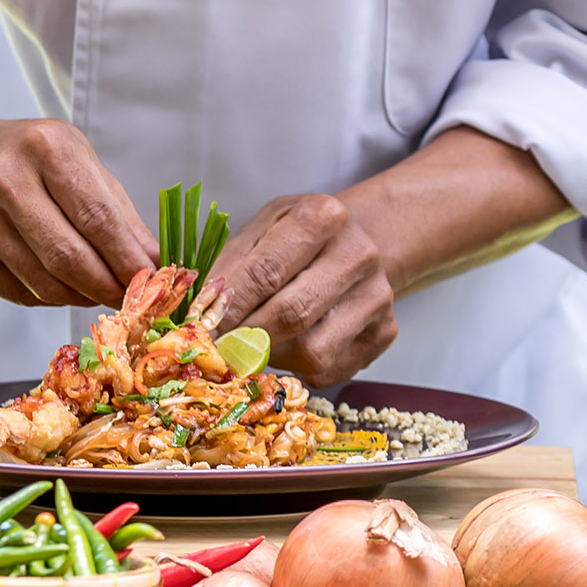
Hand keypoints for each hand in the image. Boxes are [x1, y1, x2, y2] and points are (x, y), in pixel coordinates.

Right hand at [0, 116, 154, 309]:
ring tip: (97, 290)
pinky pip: (18, 293)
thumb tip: (153, 261)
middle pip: (68, 256)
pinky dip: (50, 298)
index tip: (152, 281)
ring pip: (43, 283)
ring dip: (80, 296)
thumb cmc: (29, 158)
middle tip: (130, 299)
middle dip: (107, 287)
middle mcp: (4, 178)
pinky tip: (62, 285)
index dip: (127, 258)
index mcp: (45, 146)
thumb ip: (118, 211)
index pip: (97, 216)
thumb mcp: (78, 161)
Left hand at [206, 192, 397, 389]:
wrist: (354, 245)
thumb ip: (229, 269)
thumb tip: (201, 317)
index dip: (229, 308)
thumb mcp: (259, 233)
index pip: (265, 272)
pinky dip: (298, 366)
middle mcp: (358, 254)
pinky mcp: (385, 332)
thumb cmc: (295, 240)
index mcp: (323, 216)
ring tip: (258, 341)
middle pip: (291, 314)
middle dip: (246, 338)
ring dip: (273, 356)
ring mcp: (378, 295)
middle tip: (218, 350)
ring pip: (312, 350)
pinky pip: (330, 369)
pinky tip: (291, 344)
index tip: (201, 330)